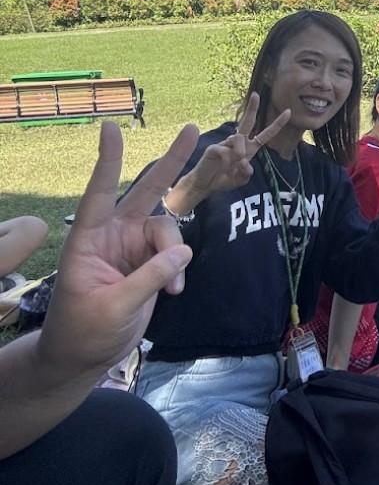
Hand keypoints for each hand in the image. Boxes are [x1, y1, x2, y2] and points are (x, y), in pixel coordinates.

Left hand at [36, 122, 196, 381]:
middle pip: (145, 190)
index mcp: (88, 239)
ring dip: (175, 255)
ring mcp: (134, 246)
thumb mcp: (112, 307)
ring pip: (169, 229)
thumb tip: (183, 254)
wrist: (85, 356)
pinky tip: (173, 291)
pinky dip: (178, 269)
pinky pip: (175, 251)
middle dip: (170, 161)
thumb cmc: (83, 331)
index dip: (108, 161)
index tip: (110, 128)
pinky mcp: (150, 262)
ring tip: (172, 288)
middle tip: (190, 130)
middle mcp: (113, 234)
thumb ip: (148, 278)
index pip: (98, 193)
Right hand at [187, 92, 290, 195]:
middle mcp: (239, 143)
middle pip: (248, 123)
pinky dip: (226, 161)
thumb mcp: (239, 180)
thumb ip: (245, 174)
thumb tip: (244, 162)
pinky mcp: (214, 148)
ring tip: (235, 163)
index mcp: (250, 149)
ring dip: (240, 152)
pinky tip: (223, 167)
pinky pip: (224, 150)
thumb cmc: (224, 179)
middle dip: (252, 108)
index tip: (289, 112)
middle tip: (256, 95)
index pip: (265, 135)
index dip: (277, 125)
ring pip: (238, 140)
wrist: (205, 184)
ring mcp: (226, 144)